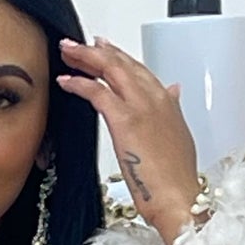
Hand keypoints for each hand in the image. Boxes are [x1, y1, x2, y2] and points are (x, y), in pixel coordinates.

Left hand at [57, 36, 203, 244]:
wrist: (179, 198)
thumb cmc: (177, 180)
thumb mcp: (179, 138)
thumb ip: (172, 113)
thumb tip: (174, 93)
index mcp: (167, 102)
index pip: (139, 70)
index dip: (119, 57)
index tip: (104, 49)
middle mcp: (155, 97)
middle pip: (122, 63)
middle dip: (98, 51)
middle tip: (78, 45)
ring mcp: (140, 106)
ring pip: (109, 68)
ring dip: (85, 57)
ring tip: (67, 51)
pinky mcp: (124, 120)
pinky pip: (97, 92)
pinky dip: (78, 83)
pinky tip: (66, 80)